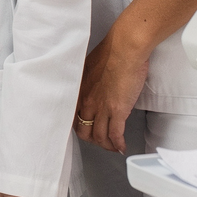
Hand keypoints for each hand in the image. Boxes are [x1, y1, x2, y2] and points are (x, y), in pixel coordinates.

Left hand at [77, 24, 150, 153]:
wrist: (124, 50)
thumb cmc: (111, 53)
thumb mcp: (90, 67)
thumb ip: (89, 80)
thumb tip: (94, 87)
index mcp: (79, 90)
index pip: (72, 116)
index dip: (80, 126)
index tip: (87, 129)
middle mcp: (87, 101)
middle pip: (84, 131)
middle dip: (92, 139)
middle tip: (100, 140)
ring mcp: (101, 108)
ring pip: (99, 137)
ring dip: (107, 145)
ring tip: (114, 146)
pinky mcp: (117, 111)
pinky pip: (115, 135)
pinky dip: (118, 144)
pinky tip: (122, 146)